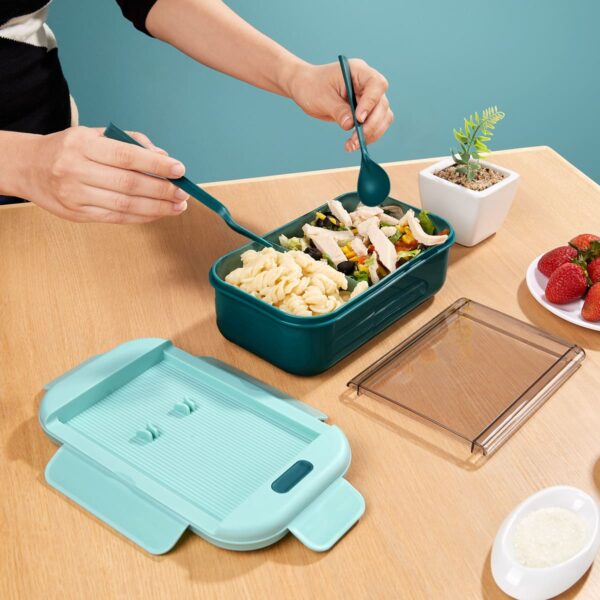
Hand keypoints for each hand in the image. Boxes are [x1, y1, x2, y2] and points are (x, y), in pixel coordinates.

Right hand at [22, 126, 189, 223]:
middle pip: (128, 184)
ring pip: (125, 205)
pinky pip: (116, 218)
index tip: (179, 169)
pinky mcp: (77, 214)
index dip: (156, 165)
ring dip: (157, 208)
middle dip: (162, 190)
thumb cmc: (69, 149)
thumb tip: (162, 156)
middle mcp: (76, 169)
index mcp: (82, 144)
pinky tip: (157, 213)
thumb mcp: (95, 135)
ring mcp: (75, 195)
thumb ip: (130, 143)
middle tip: (183, 192)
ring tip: (177, 206)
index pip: (126, 155)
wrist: (28, 167)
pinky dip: (141, 216)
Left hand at [287, 59, 392, 151]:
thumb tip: (350, 125)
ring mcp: (368, 97)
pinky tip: (352, 144)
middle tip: (355, 139)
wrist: (306, 88)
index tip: (358, 118)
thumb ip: (338, 110)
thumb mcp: (322, 98)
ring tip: (352, 144)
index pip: (376, 84)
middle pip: (382, 104)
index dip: (371, 102)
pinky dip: (367, 136)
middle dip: (371, 125)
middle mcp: (367, 83)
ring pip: (383, 117)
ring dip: (371, 133)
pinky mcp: (366, 111)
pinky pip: (375, 125)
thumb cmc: (312, 86)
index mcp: (358, 72)